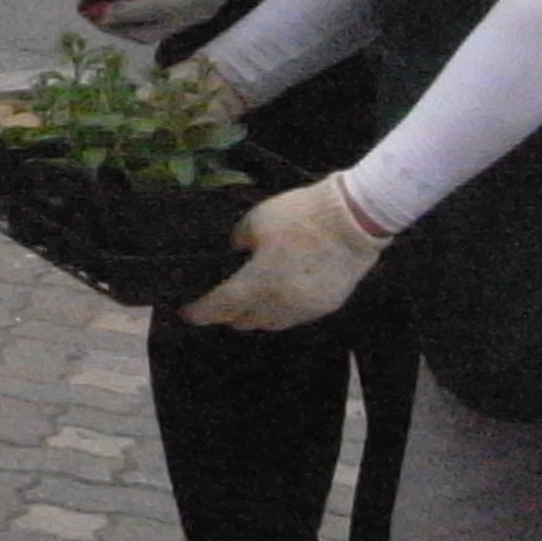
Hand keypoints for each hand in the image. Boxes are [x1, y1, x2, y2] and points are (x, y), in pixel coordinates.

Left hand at [92, 0, 260, 38]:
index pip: (149, 10)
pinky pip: (158, 24)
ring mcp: (193, 16)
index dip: (117, 11)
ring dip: (122, 25)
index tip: (90, 7)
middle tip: (85, 9)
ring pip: (151, 32)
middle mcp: (194, 13)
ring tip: (94, 10)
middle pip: (146, 31)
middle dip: (113, 24)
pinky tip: (116, 5)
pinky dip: (135, 19)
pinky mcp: (190, 12)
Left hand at [184, 174, 390, 330]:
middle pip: (244, 321)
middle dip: (227, 315)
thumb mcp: (257, 220)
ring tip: (246, 304)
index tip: (188, 312)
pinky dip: (280, 312)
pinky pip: (294, 317)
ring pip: (271, 324)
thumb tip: (236, 251)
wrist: (354, 221)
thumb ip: (240, 240)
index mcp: (256, 283)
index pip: (220, 306)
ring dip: (255, 316)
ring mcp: (305, 309)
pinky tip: (278, 299)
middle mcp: (278, 304)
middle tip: (218, 304)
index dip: (200, 312)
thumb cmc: (300, 216)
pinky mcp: (326, 306)